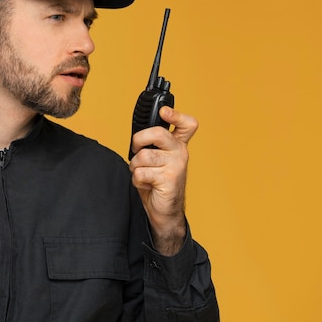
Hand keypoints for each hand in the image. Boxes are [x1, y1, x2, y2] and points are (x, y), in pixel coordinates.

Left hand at [129, 106, 197, 255]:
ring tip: (144, 174)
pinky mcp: (169, 179)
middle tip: (136, 150)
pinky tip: (147, 185)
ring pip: (143, 156)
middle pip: (157, 133)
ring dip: (135, 167)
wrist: (164, 210)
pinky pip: (140, 173)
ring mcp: (176, 165)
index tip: (165, 111)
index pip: (187, 124)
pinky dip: (137, 180)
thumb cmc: (156, 182)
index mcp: (177, 144)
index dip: (176, 115)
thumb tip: (138, 137)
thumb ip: (151, 145)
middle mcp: (180, 152)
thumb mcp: (155, 159)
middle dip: (138, 140)